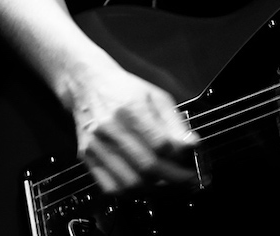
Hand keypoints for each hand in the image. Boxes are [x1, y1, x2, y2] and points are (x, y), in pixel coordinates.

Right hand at [68, 67, 201, 193]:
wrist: (87, 85)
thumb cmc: (124, 90)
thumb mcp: (157, 97)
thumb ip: (175, 123)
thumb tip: (192, 145)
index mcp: (132, 108)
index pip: (161, 144)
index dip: (179, 158)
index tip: (190, 163)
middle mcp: (111, 128)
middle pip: (146, 166)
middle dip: (173, 179)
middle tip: (186, 181)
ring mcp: (97, 145)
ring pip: (129, 182)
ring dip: (154, 190)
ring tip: (169, 185)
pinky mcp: (87, 157)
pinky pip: (110, 187)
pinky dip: (131, 193)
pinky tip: (144, 187)